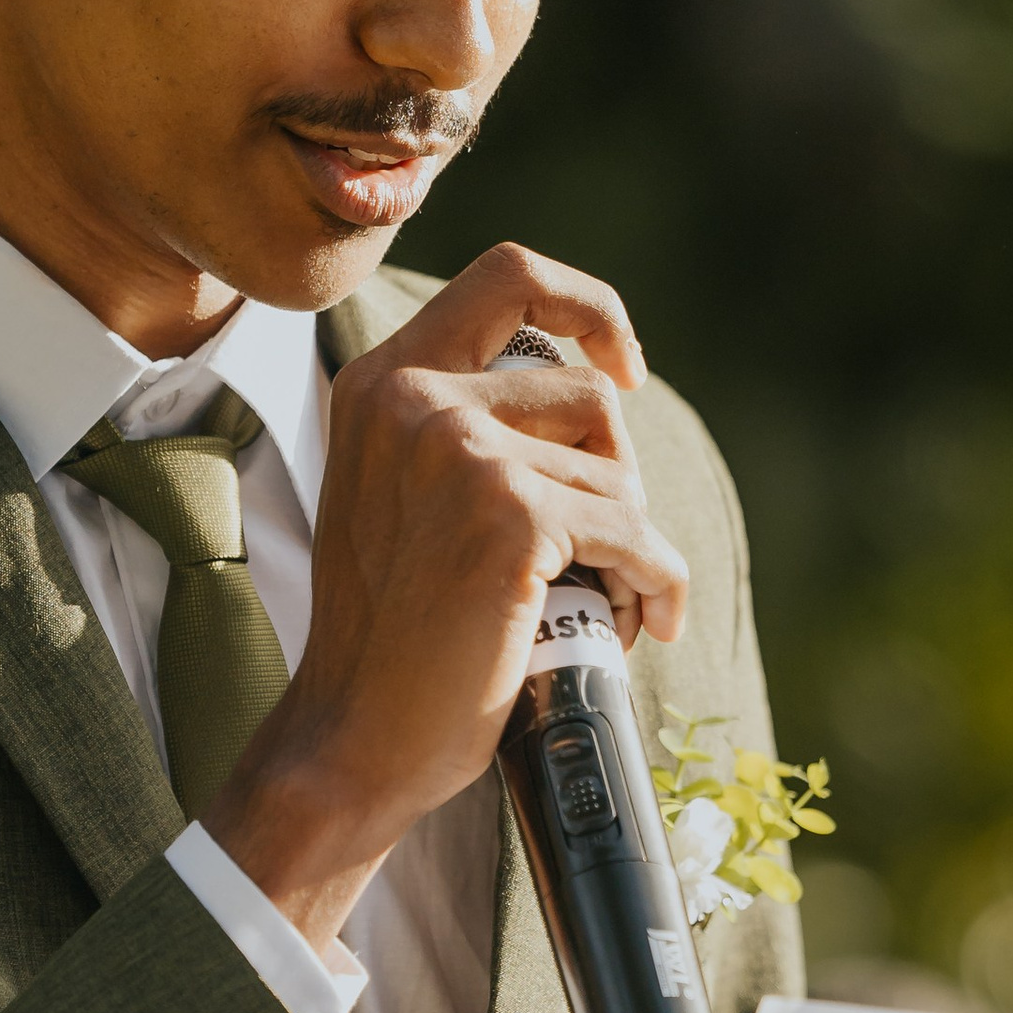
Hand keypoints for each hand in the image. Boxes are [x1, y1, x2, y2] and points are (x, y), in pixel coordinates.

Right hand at [208, 243, 687, 952]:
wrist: (353, 737)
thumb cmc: (392, 632)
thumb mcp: (400, 493)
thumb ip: (460, 428)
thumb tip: (600, 392)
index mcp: (382, 381)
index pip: (508, 275)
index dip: (588, 307)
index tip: (623, 367)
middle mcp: (413, 399)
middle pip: (588, 393)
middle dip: (617, 476)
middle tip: (603, 548)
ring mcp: (460, 453)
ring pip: (617, 475)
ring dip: (631, 546)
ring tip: (603, 602)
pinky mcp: (510, 517)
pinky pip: (635, 537)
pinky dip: (658, 584)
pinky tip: (646, 621)